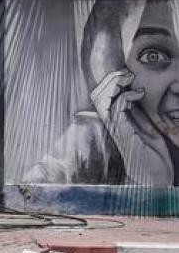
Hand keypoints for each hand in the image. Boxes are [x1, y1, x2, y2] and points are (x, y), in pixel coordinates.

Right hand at [90, 70, 172, 184]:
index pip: (104, 96)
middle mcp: (111, 123)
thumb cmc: (152, 156)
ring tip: (128, 79)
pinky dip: (126, 96)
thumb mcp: (147, 128)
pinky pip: (116, 108)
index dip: (111, 81)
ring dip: (114, 84)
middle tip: (126, 74)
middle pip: (98, 94)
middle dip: (110, 79)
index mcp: (116, 121)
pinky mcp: (122, 132)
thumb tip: (135, 95)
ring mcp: (115, 127)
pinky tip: (138, 94)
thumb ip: (138, 115)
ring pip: (102, 99)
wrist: (154, 178)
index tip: (127, 75)